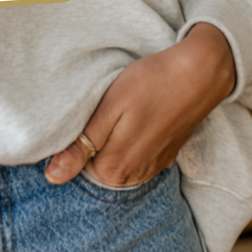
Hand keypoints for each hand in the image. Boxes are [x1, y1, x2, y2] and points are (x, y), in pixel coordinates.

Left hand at [45, 23, 235, 188]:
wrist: (198, 75)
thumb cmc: (150, 84)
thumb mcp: (108, 108)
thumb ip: (81, 146)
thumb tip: (53, 177)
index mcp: (115, 168)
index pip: (78, 166)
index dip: (75, 139)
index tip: (83, 115)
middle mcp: (135, 175)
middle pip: (97, 165)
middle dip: (92, 142)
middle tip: (100, 109)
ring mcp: (153, 167)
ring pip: (118, 160)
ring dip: (112, 141)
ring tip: (116, 112)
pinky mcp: (165, 155)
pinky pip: (137, 156)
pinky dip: (131, 140)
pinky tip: (134, 118)